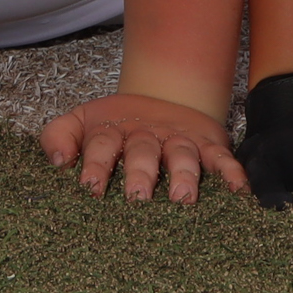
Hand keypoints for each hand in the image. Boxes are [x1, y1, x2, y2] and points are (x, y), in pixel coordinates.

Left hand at [39, 91, 245, 203]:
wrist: (161, 95)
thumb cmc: (116, 125)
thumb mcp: (81, 123)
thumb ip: (59, 135)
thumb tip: (55, 161)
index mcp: (113, 130)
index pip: (101, 145)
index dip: (96, 164)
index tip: (90, 187)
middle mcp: (146, 134)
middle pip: (142, 152)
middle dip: (140, 173)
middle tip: (138, 196)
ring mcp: (177, 138)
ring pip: (181, 154)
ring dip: (183, 173)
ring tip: (182, 197)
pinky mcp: (206, 143)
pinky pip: (221, 157)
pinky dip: (230, 170)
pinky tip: (237, 189)